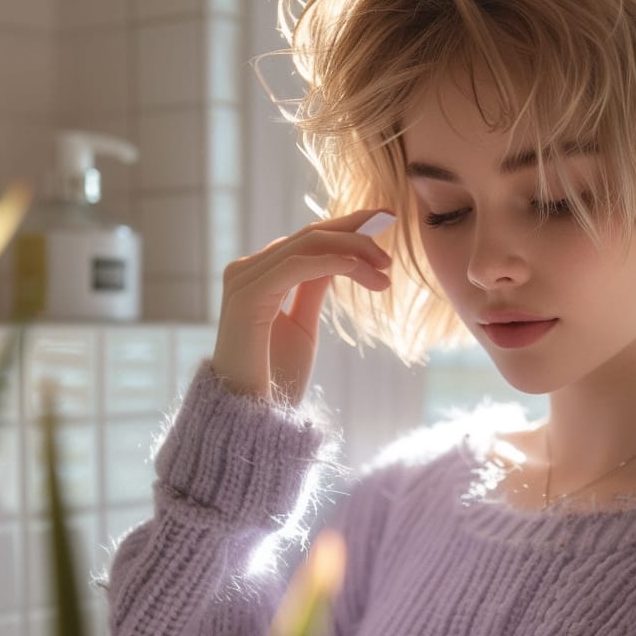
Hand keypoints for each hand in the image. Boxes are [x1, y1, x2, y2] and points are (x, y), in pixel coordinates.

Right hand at [211, 210, 393, 403]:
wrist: (249, 415)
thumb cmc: (273, 378)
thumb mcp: (302, 325)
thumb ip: (313, 288)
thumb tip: (339, 260)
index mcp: (257, 275)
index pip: (306, 239)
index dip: (346, 225)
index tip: (385, 220)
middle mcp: (246, 271)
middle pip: (308, 236)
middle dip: (355, 232)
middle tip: (392, 242)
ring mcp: (243, 280)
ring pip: (307, 245)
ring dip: (353, 250)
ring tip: (385, 268)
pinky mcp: (248, 296)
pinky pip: (296, 266)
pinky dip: (333, 262)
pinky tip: (361, 269)